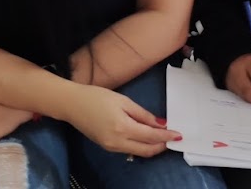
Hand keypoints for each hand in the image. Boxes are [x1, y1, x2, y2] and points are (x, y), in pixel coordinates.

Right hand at [60, 84, 180, 157]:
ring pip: (138, 152)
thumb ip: (143, 114)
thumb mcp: (123, 101)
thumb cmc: (96, 97)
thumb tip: (161, 124)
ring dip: (152, 147)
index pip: (151, 136)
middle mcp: (117, 141)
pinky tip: (146, 138)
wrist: (71, 104)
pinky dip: (140, 146)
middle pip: (146, 149)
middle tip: (173, 138)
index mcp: (122, 127)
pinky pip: (129, 150)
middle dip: (162, 146)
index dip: (166, 136)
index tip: (179, 134)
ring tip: (163, 138)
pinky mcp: (107, 147)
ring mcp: (111, 147)